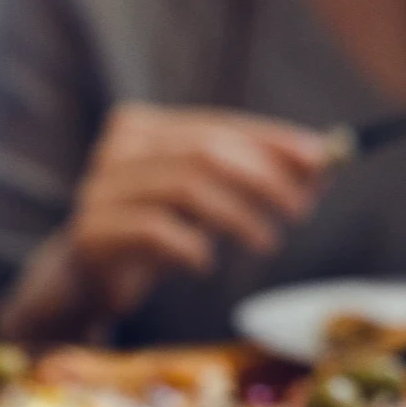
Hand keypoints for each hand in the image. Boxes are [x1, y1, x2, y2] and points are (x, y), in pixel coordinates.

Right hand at [0, 104, 330, 342]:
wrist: (81, 281)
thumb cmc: (148, 238)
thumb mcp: (200, 203)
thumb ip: (248, 178)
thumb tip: (324, 165)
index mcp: (140, 128)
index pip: (218, 125)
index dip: (273, 140)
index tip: (321, 161)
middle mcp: (115, 150)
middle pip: (204, 152)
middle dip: (263, 178)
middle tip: (300, 211)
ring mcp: (98, 190)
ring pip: (184, 188)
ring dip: (238, 215)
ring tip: (267, 241)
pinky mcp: (92, 233)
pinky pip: (155, 230)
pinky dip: (191, 246)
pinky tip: (206, 263)